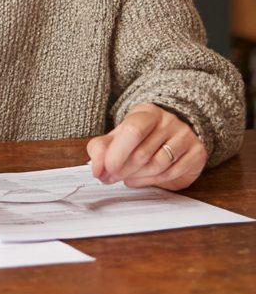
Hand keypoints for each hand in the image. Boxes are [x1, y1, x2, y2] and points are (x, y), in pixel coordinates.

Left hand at [87, 103, 206, 190]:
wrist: (174, 133)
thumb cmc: (142, 135)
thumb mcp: (119, 135)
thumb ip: (102, 148)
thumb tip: (96, 168)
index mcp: (147, 112)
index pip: (132, 131)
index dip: (116, 154)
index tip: (105, 169)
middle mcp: (169, 121)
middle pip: (143, 153)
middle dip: (123, 170)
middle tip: (111, 177)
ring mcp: (186, 136)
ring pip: (158, 165)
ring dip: (137, 177)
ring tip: (126, 178)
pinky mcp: (197, 153)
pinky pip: (173, 173)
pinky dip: (153, 181)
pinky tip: (142, 179)